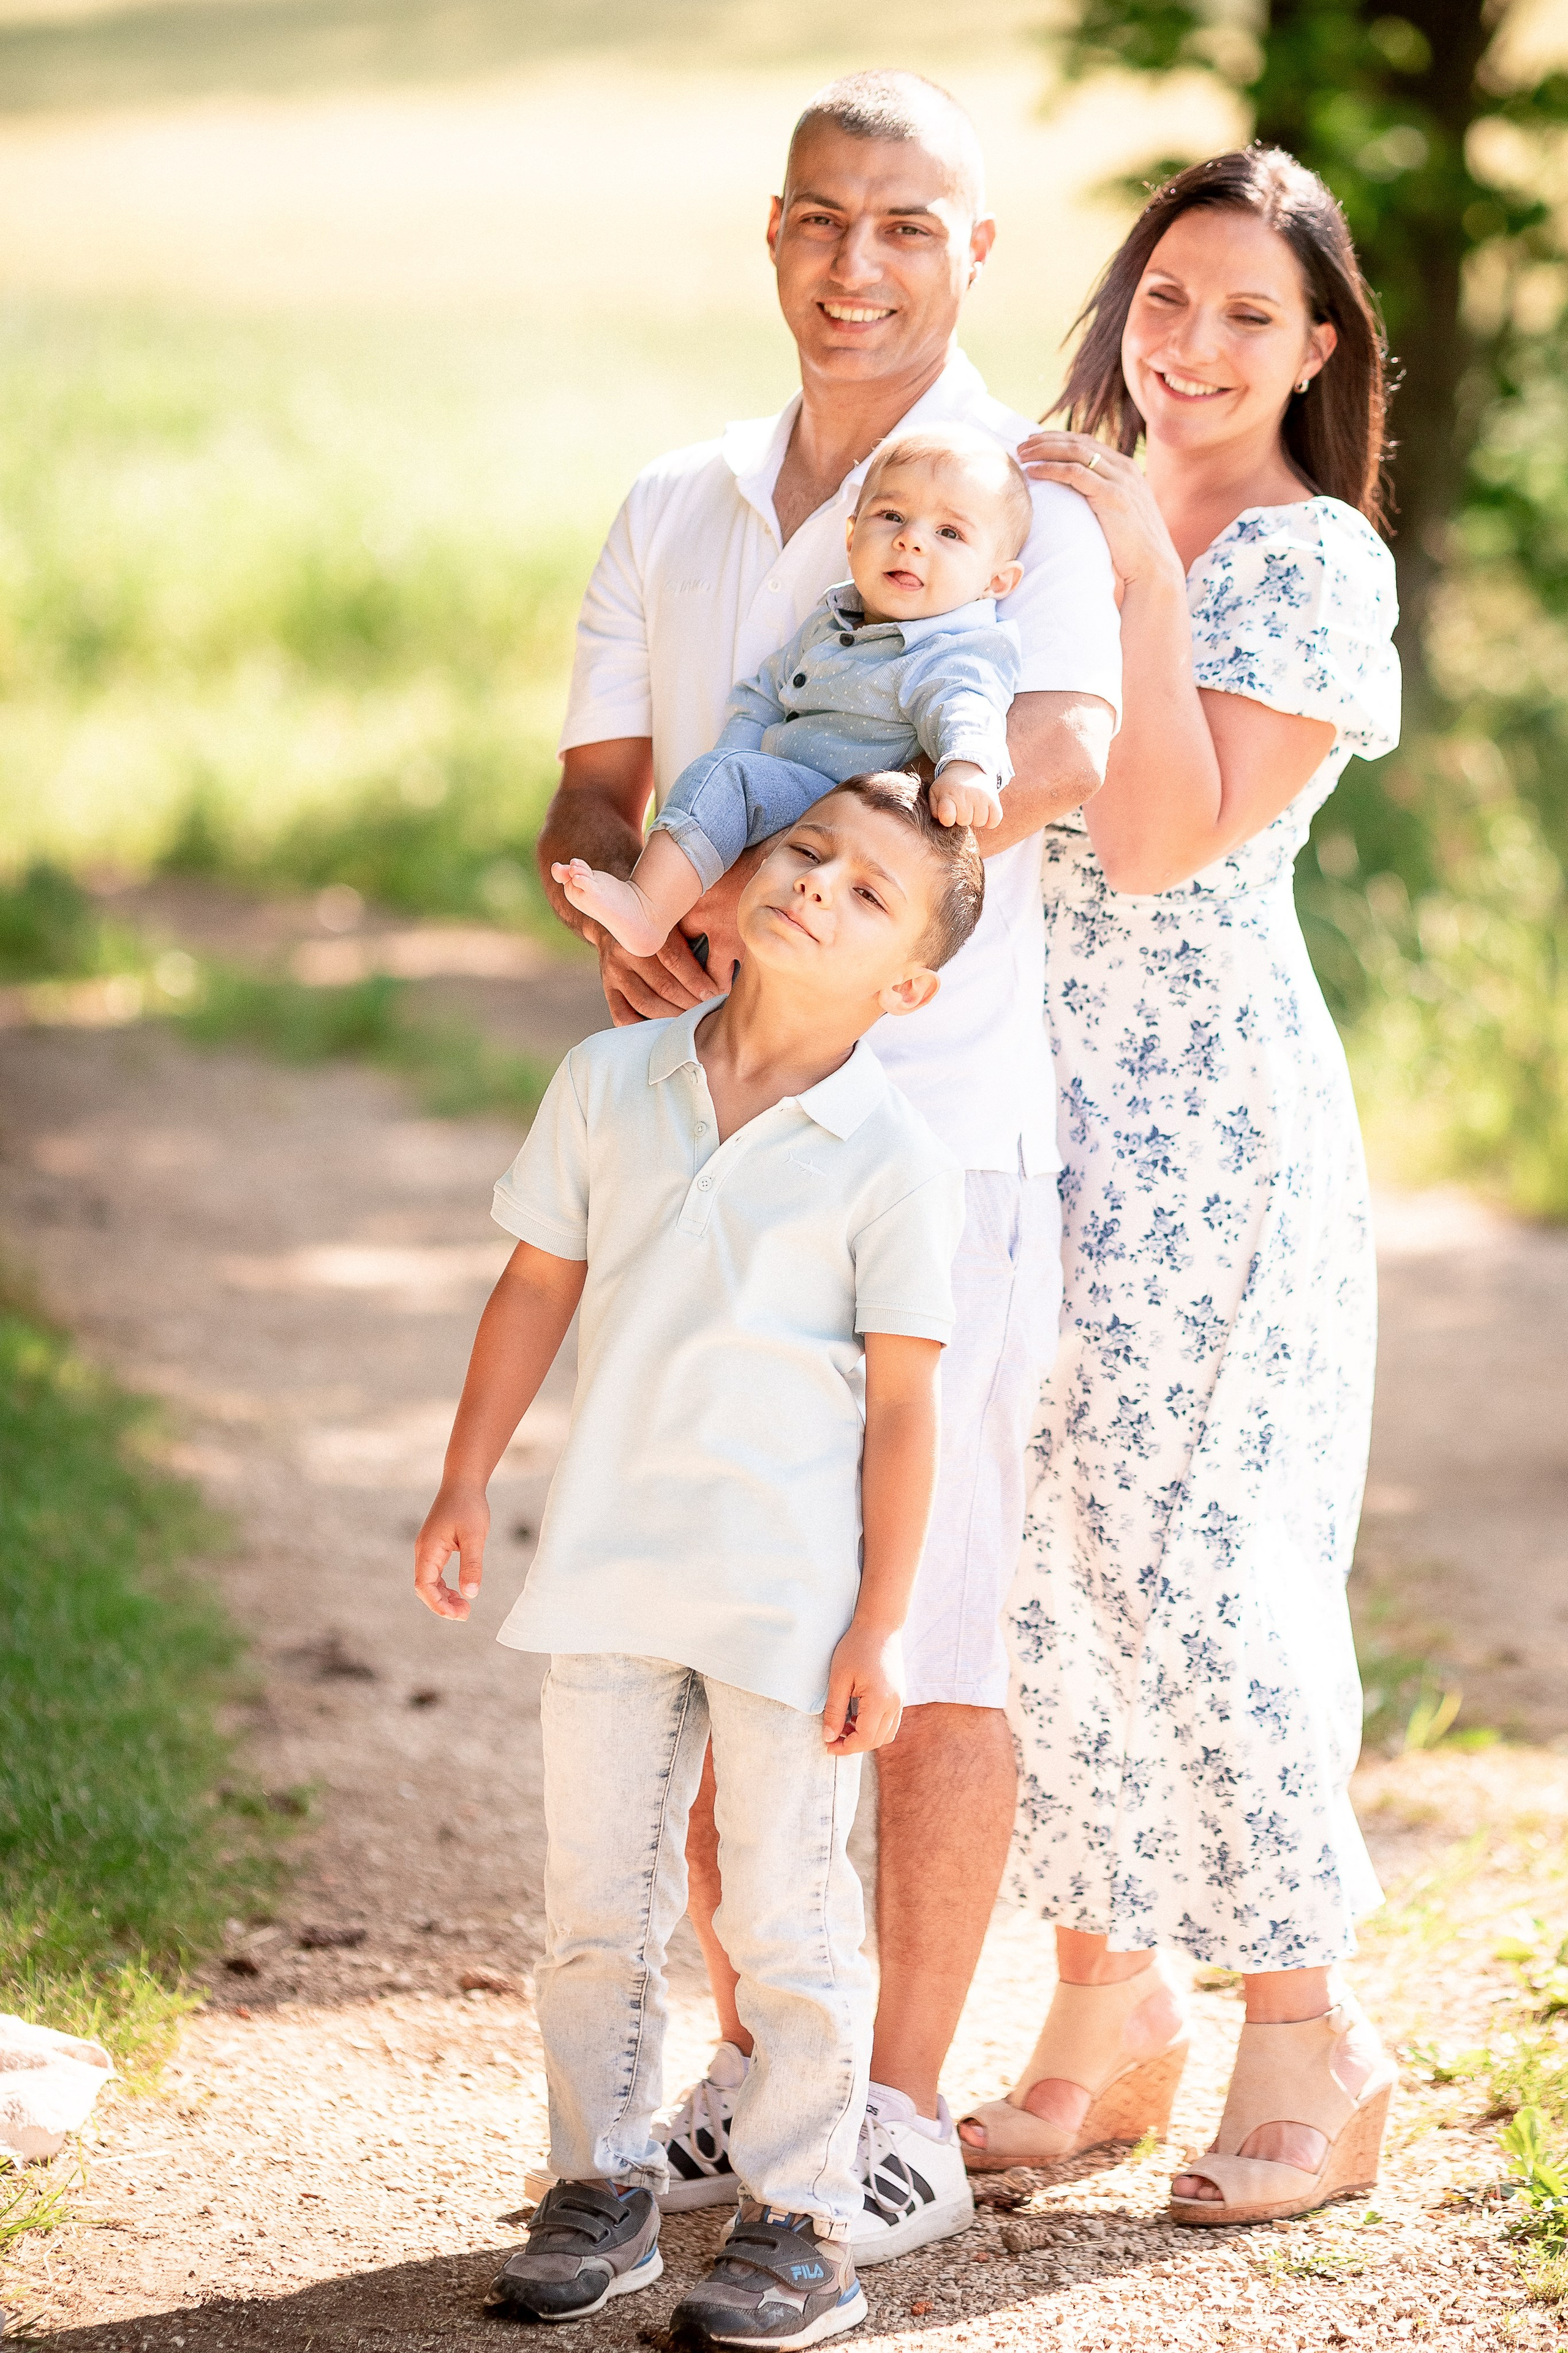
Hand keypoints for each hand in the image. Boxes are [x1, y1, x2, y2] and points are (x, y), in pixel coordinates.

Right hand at [413, 1480, 489, 1619]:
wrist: (463, 1482)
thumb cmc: (469, 1506)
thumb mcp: (474, 1537)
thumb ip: (472, 1565)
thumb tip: (470, 1595)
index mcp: (428, 1549)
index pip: (424, 1586)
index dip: (438, 1604)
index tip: (457, 1615)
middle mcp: (423, 1551)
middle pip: (424, 1587)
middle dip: (442, 1604)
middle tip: (465, 1615)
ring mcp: (427, 1549)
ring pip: (429, 1582)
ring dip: (443, 1597)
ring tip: (464, 1608)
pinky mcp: (435, 1547)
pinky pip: (434, 1573)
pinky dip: (444, 1586)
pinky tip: (459, 1592)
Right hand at [597, 926, 719, 1026]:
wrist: (615, 923)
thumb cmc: (656, 927)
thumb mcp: (672, 924)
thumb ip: (691, 940)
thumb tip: (720, 972)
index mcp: (646, 932)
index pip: (675, 961)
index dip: (698, 981)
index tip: (715, 993)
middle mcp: (626, 951)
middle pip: (663, 985)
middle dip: (690, 1002)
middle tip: (707, 1010)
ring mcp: (613, 972)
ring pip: (646, 1003)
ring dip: (672, 1015)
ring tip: (690, 1019)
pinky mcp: (608, 989)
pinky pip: (622, 1016)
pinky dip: (643, 1026)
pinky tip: (662, 1028)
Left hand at [823, 1621, 904, 1754]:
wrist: (880, 1627)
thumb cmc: (856, 1647)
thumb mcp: (839, 1678)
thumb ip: (834, 1710)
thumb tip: (829, 1737)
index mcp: (880, 1700)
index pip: (865, 1738)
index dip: (845, 1747)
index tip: (828, 1746)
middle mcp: (895, 1704)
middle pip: (877, 1740)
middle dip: (854, 1744)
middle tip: (832, 1737)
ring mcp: (900, 1700)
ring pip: (886, 1734)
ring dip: (866, 1737)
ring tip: (845, 1726)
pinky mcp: (900, 1696)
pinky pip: (890, 1722)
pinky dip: (875, 1727)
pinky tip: (858, 1716)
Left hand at [932, 760, 1003, 829]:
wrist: (967, 767)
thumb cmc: (949, 786)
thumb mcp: (935, 793)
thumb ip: (935, 809)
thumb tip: (943, 821)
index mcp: (948, 794)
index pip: (948, 818)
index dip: (948, 820)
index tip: (948, 814)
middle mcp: (965, 794)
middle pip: (964, 821)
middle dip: (961, 818)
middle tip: (961, 807)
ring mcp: (981, 796)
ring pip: (980, 822)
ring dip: (975, 818)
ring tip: (971, 808)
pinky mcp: (994, 798)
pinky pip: (995, 820)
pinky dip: (991, 821)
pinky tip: (984, 813)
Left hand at [1014, 431, 1184, 597]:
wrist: (1154, 566)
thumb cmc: (1133, 549)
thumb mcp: (1119, 515)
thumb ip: (1104, 499)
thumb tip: (1079, 501)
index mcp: (1126, 469)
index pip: (1087, 443)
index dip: (1058, 439)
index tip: (1035, 442)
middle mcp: (1124, 468)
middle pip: (1079, 442)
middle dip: (1047, 440)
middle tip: (1022, 446)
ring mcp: (1120, 480)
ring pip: (1075, 452)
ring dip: (1044, 451)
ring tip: (1021, 455)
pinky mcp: (1112, 496)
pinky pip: (1075, 474)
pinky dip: (1050, 469)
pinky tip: (1032, 472)